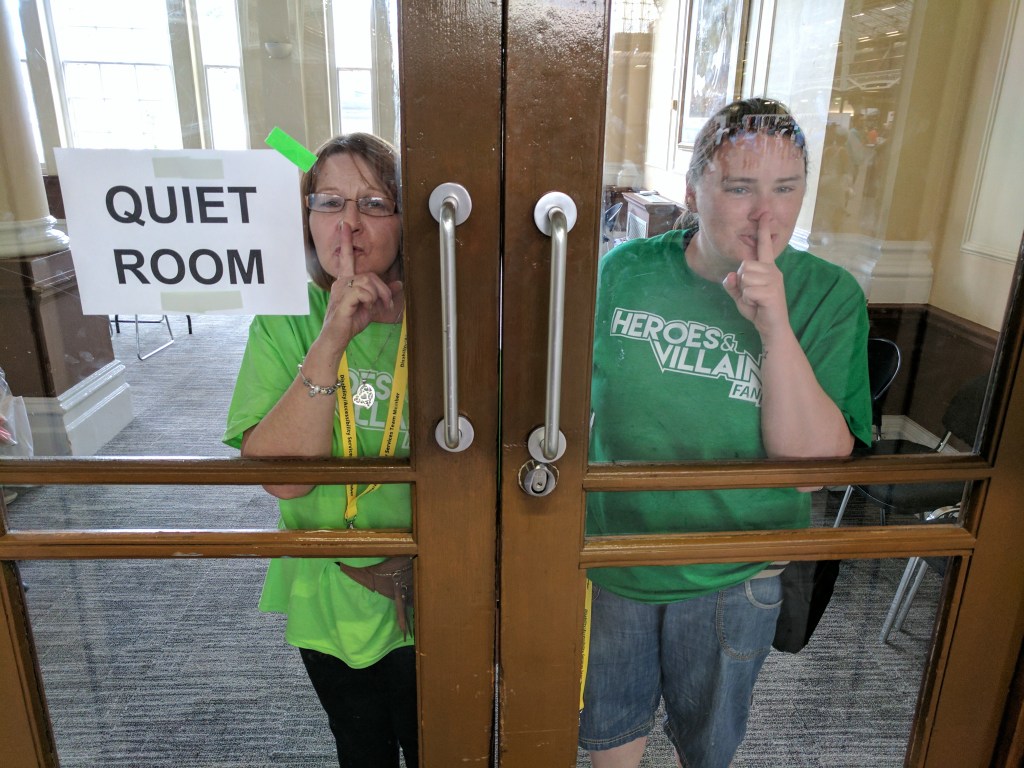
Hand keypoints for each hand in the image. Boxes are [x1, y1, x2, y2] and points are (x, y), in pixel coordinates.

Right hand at [322, 223, 402, 348]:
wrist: (336, 338)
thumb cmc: (350, 322)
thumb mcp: (371, 306)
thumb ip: (383, 294)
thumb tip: (398, 284)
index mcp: (345, 281)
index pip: (346, 258)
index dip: (346, 241)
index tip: (345, 226)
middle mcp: (341, 282)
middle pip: (369, 275)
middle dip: (383, 289)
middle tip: (386, 303)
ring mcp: (341, 291)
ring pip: (368, 282)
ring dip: (378, 296)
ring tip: (375, 307)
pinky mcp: (343, 300)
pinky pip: (364, 292)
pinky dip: (370, 301)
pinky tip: (366, 309)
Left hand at [722, 215, 788, 338]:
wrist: (772, 327)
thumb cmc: (758, 309)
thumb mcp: (741, 295)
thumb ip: (733, 285)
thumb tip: (729, 275)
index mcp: (767, 268)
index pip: (764, 246)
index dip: (764, 230)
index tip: (765, 214)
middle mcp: (773, 271)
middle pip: (744, 265)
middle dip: (741, 281)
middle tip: (751, 294)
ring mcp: (774, 281)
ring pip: (745, 277)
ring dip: (744, 291)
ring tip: (755, 299)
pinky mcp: (772, 292)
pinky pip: (748, 290)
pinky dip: (748, 300)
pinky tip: (758, 304)